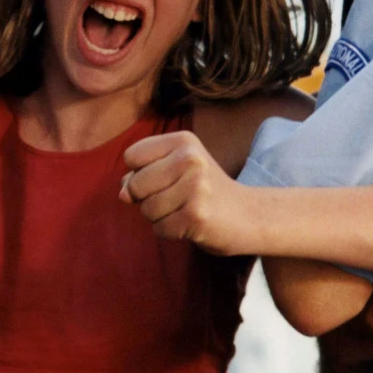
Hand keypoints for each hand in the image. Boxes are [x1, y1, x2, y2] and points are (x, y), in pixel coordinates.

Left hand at [120, 131, 250, 254]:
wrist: (248, 215)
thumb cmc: (204, 191)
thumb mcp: (175, 169)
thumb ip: (142, 175)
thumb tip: (123, 194)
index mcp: (183, 141)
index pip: (132, 156)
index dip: (139, 173)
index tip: (164, 178)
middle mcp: (190, 159)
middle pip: (135, 185)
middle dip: (146, 199)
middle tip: (176, 198)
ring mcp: (195, 187)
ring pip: (146, 209)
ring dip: (159, 217)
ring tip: (184, 210)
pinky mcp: (197, 215)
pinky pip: (160, 228)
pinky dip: (170, 231)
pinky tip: (189, 224)